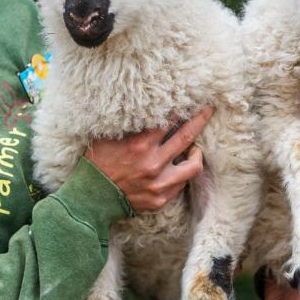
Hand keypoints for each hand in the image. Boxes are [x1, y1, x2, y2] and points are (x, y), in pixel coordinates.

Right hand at [86, 106, 213, 211]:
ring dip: (197, 153)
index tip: (189, 100)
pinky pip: (182, 184)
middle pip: (187, 136)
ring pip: (193, 166)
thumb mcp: (108, 137)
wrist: (90, 199)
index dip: (181, 109)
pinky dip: (182, 173)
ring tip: (195, 148)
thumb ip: (129, 125)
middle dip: (200, 119)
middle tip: (209, 109)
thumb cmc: (97, 163)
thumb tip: (146, 108)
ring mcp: (158, 184)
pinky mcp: (160, 199)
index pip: (169, 120)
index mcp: (139, 145)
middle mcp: (152, 164)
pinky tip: (178, 166)